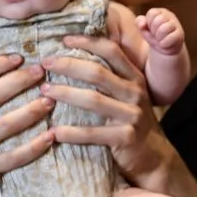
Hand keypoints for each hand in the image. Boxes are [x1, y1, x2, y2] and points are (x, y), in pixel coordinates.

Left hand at [41, 35, 175, 187]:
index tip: (64, 40)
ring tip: (43, 91)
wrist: (152, 157)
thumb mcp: (127, 95)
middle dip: (67, 65)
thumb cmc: (130, 121)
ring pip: (93, 100)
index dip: (88, 42)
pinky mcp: (126, 138)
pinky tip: (53, 132)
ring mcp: (133, 115)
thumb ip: (110, 78)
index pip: (112, 51)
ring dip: (64, 94)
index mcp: (135, 77)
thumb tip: (74, 55)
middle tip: (44, 64)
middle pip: (98, 72)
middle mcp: (136, 93)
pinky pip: (93, 133)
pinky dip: (71, 132)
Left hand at [136, 8, 184, 55]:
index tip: (151, 29)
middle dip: (154, 31)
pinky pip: (170, 38)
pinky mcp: (180, 34)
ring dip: (158, 38)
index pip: (152, 13)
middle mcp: (170, 16)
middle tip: (156, 35)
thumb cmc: (154, 36)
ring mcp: (176, 25)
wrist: (166, 48)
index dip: (149, 23)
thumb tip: (142, 24)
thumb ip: (140, 23)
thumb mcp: (144, 29)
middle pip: (158, 21)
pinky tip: (164, 44)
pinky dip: (164, 43)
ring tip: (160, 40)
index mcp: (160, 12)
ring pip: (164, 29)